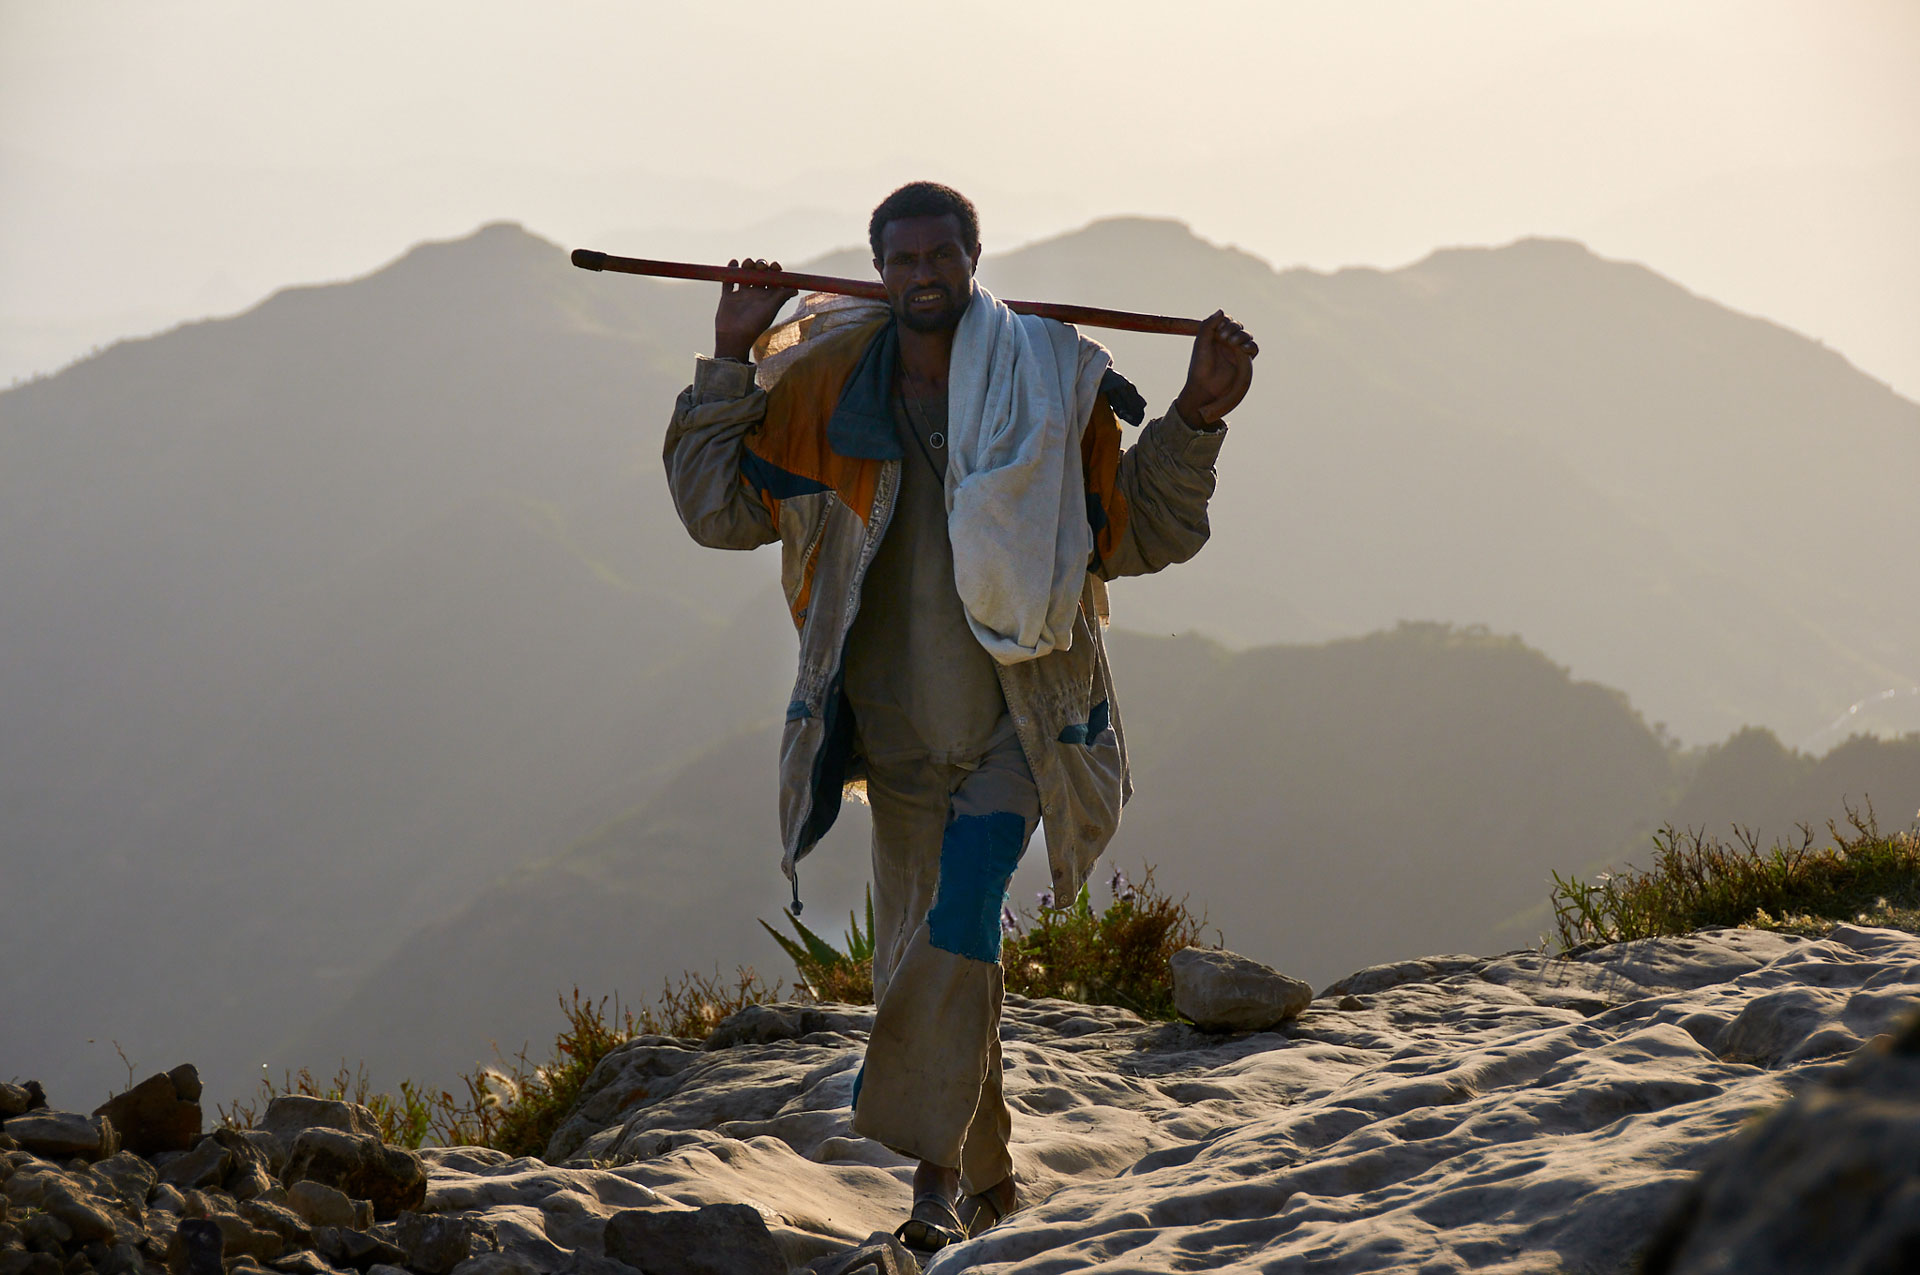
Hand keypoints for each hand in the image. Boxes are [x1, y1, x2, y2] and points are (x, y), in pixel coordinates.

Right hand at [713, 257, 798, 361]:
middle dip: (761, 265)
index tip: (775, 266)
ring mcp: (741, 295)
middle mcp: (756, 295)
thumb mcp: (770, 309)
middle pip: (759, 274)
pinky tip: (734, 262)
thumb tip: (795, 289)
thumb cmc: (755, 325)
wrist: (734, 337)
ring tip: (747, 263)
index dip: (775, 271)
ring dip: (746, 266)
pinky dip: (731, 270)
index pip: (774, 280)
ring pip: (745, 275)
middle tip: (760, 266)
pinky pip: (729, 280)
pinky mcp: (728, 296)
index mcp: (768, 298)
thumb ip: (781, 296)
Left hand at [1172, 310, 1258, 426]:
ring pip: (1247, 335)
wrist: (1205, 388)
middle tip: (1223, 338)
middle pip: (1237, 326)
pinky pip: (1253, 348)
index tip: (1218, 330)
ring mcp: (1236, 351)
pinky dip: (1250, 346)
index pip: (1226, 320)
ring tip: (1232, 343)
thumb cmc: (1200, 366)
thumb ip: (1209, 325)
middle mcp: (1226, 341)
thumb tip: (1221, 310)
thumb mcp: (1201, 342)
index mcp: (1215, 335)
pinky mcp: (1245, 361)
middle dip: (1233, 328)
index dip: (1225, 321)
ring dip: (1241, 336)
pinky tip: (1243, 349)